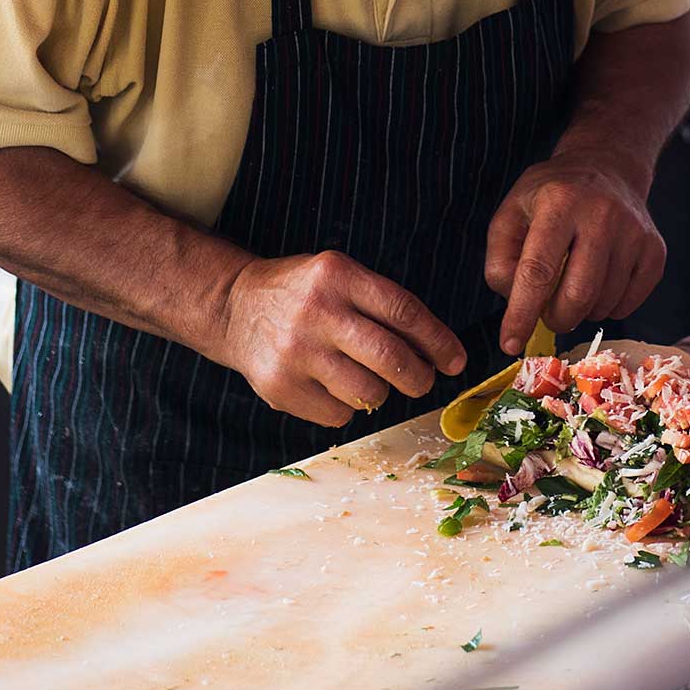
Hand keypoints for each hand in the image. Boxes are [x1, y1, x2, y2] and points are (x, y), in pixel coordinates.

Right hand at [222, 250, 466, 427]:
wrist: (235, 308)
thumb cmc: (302, 293)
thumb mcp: (338, 275)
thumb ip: (381, 304)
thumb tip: (438, 351)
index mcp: (338, 275)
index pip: (404, 312)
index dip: (438, 341)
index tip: (455, 361)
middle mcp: (317, 312)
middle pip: (391, 358)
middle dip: (420, 378)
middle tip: (423, 380)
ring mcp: (296, 353)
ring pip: (369, 393)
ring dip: (381, 393)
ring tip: (367, 378)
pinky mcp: (281, 388)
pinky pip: (339, 414)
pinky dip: (347, 407)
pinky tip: (332, 386)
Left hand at [484, 157, 665, 355]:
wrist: (607, 166)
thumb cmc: (552, 195)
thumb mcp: (512, 211)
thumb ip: (501, 257)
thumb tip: (513, 301)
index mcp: (559, 202)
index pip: (538, 270)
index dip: (522, 313)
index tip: (510, 343)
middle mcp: (601, 215)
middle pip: (577, 295)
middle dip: (555, 318)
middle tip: (548, 312)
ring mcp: (634, 233)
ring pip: (603, 305)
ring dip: (581, 311)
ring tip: (573, 284)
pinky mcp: (655, 251)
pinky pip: (627, 305)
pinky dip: (606, 307)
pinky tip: (598, 282)